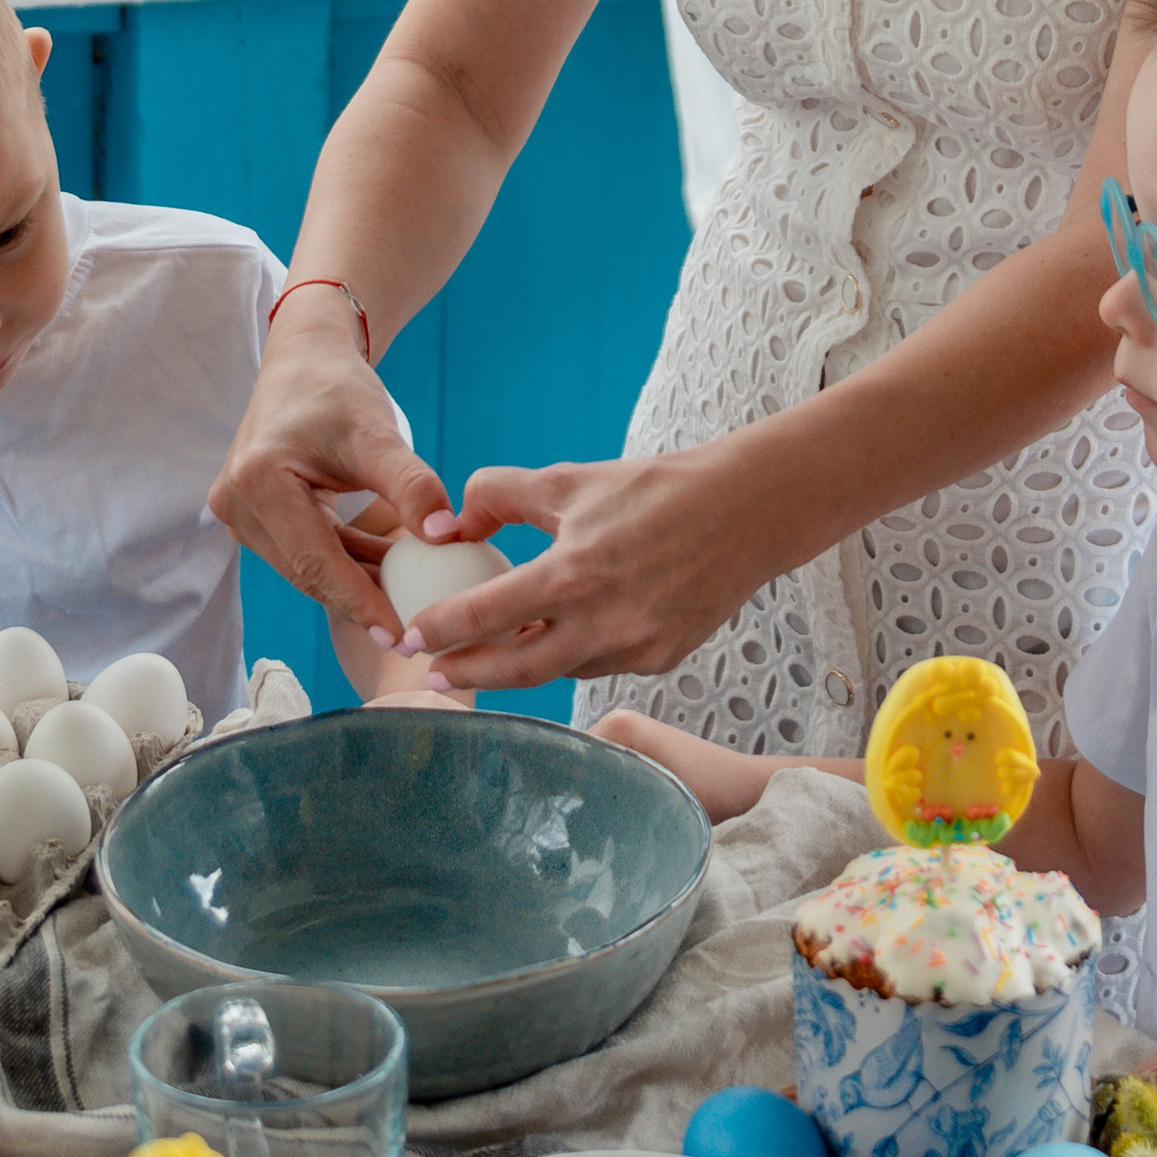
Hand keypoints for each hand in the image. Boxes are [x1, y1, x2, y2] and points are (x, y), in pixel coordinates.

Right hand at [210, 304, 458, 640]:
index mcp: (259, 481)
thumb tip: (446, 536)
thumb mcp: (378, 434)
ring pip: (303, 567)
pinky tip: (383, 572)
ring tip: (405, 605)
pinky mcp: (249, 513)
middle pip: (306, 571)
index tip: (401, 635)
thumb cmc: (338, 390)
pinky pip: (300, 551)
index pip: (316, 561)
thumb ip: (412, 485)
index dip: (360, 602)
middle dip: (359, 603)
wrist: (305, 358)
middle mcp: (236, 501)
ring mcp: (237, 510)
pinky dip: (341, 562)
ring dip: (352, 584)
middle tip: (411, 635)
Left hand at [400, 446, 780, 690]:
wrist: (748, 511)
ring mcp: (638, 649)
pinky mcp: (663, 659)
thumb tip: (453, 525)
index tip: (408, 637)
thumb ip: (500, 497)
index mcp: (574, 575)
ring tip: (485, 657)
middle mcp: (604, 624)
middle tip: (432, 674)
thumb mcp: (569, 481)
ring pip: (561, 670)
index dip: (440, 630)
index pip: (486, 615)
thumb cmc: (654, 489)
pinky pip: (601, 665)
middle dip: (468, 675)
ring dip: (519, 668)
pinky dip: (571, 655)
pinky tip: (555, 640)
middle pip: (516, 670)